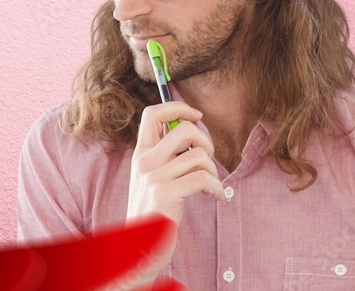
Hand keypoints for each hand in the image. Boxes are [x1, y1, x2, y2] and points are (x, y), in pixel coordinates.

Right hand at [124, 101, 226, 283]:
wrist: (137, 247)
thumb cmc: (153, 212)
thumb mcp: (150, 179)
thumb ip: (164, 155)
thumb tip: (189, 128)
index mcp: (140, 154)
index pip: (152, 113)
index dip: (177, 106)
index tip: (196, 115)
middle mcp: (145, 161)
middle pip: (184, 129)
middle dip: (206, 141)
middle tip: (208, 159)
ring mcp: (154, 177)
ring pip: (199, 156)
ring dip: (214, 171)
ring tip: (211, 185)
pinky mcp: (166, 194)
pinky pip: (203, 178)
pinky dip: (217, 188)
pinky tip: (216, 197)